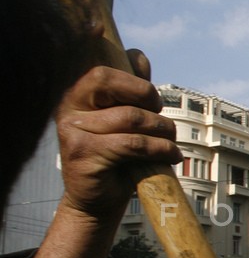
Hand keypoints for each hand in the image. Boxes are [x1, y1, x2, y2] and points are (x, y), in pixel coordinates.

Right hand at [31, 52, 180, 257]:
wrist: (98, 201)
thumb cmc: (115, 159)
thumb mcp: (123, 122)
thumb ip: (130, 90)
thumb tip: (137, 56)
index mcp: (78, 97)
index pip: (101, 71)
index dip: (126, 68)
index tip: (144, 68)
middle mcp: (69, 109)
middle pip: (110, 82)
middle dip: (146, 96)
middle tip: (161, 115)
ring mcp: (73, 131)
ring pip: (131, 117)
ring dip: (162, 130)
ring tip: (170, 143)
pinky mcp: (84, 153)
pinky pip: (133, 143)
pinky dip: (160, 149)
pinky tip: (171, 156)